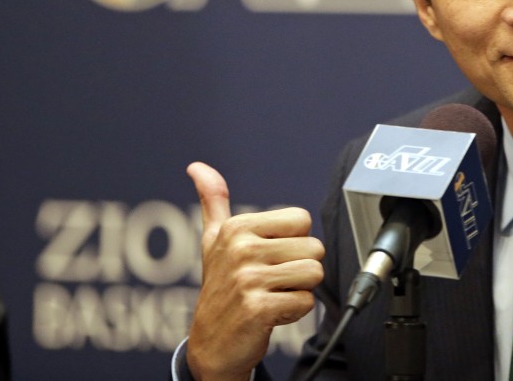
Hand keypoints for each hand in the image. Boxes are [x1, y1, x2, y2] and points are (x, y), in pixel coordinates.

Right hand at [185, 162, 324, 380]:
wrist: (210, 345)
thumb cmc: (220, 287)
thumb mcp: (213, 241)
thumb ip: (213, 201)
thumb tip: (197, 167)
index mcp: (236, 227)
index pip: (302, 219)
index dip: (294, 241)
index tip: (269, 256)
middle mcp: (240, 249)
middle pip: (314, 247)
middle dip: (300, 268)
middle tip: (272, 280)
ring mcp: (248, 279)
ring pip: (314, 273)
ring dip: (299, 289)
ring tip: (273, 294)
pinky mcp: (258, 309)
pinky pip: (306, 302)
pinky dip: (294, 312)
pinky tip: (271, 314)